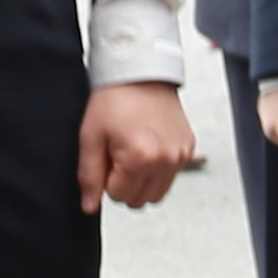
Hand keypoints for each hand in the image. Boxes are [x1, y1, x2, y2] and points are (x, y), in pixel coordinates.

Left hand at [76, 81, 197, 211]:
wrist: (140, 72)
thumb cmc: (115, 98)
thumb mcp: (91, 136)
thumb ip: (89, 176)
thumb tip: (89, 206)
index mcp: (140, 158)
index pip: (119, 197)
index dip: (107, 180)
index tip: (107, 158)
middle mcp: (166, 159)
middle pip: (140, 201)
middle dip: (125, 185)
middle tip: (118, 156)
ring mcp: (180, 155)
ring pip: (157, 194)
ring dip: (142, 182)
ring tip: (133, 153)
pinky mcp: (187, 148)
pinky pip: (170, 176)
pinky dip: (157, 169)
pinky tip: (147, 146)